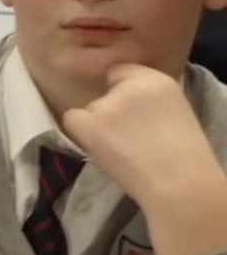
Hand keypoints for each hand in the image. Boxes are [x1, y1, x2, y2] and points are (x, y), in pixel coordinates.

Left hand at [63, 63, 226, 254]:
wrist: (178, 182)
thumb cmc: (183, 155)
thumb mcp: (173, 113)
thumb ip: (148, 101)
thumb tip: (127, 105)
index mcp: (158, 80)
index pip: (124, 72)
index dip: (124, 91)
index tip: (132, 110)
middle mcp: (130, 86)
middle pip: (107, 92)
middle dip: (114, 111)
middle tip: (129, 136)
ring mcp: (107, 104)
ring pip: (91, 109)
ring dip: (99, 125)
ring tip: (120, 148)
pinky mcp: (90, 123)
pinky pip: (73, 119)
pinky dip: (82, 132)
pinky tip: (99, 147)